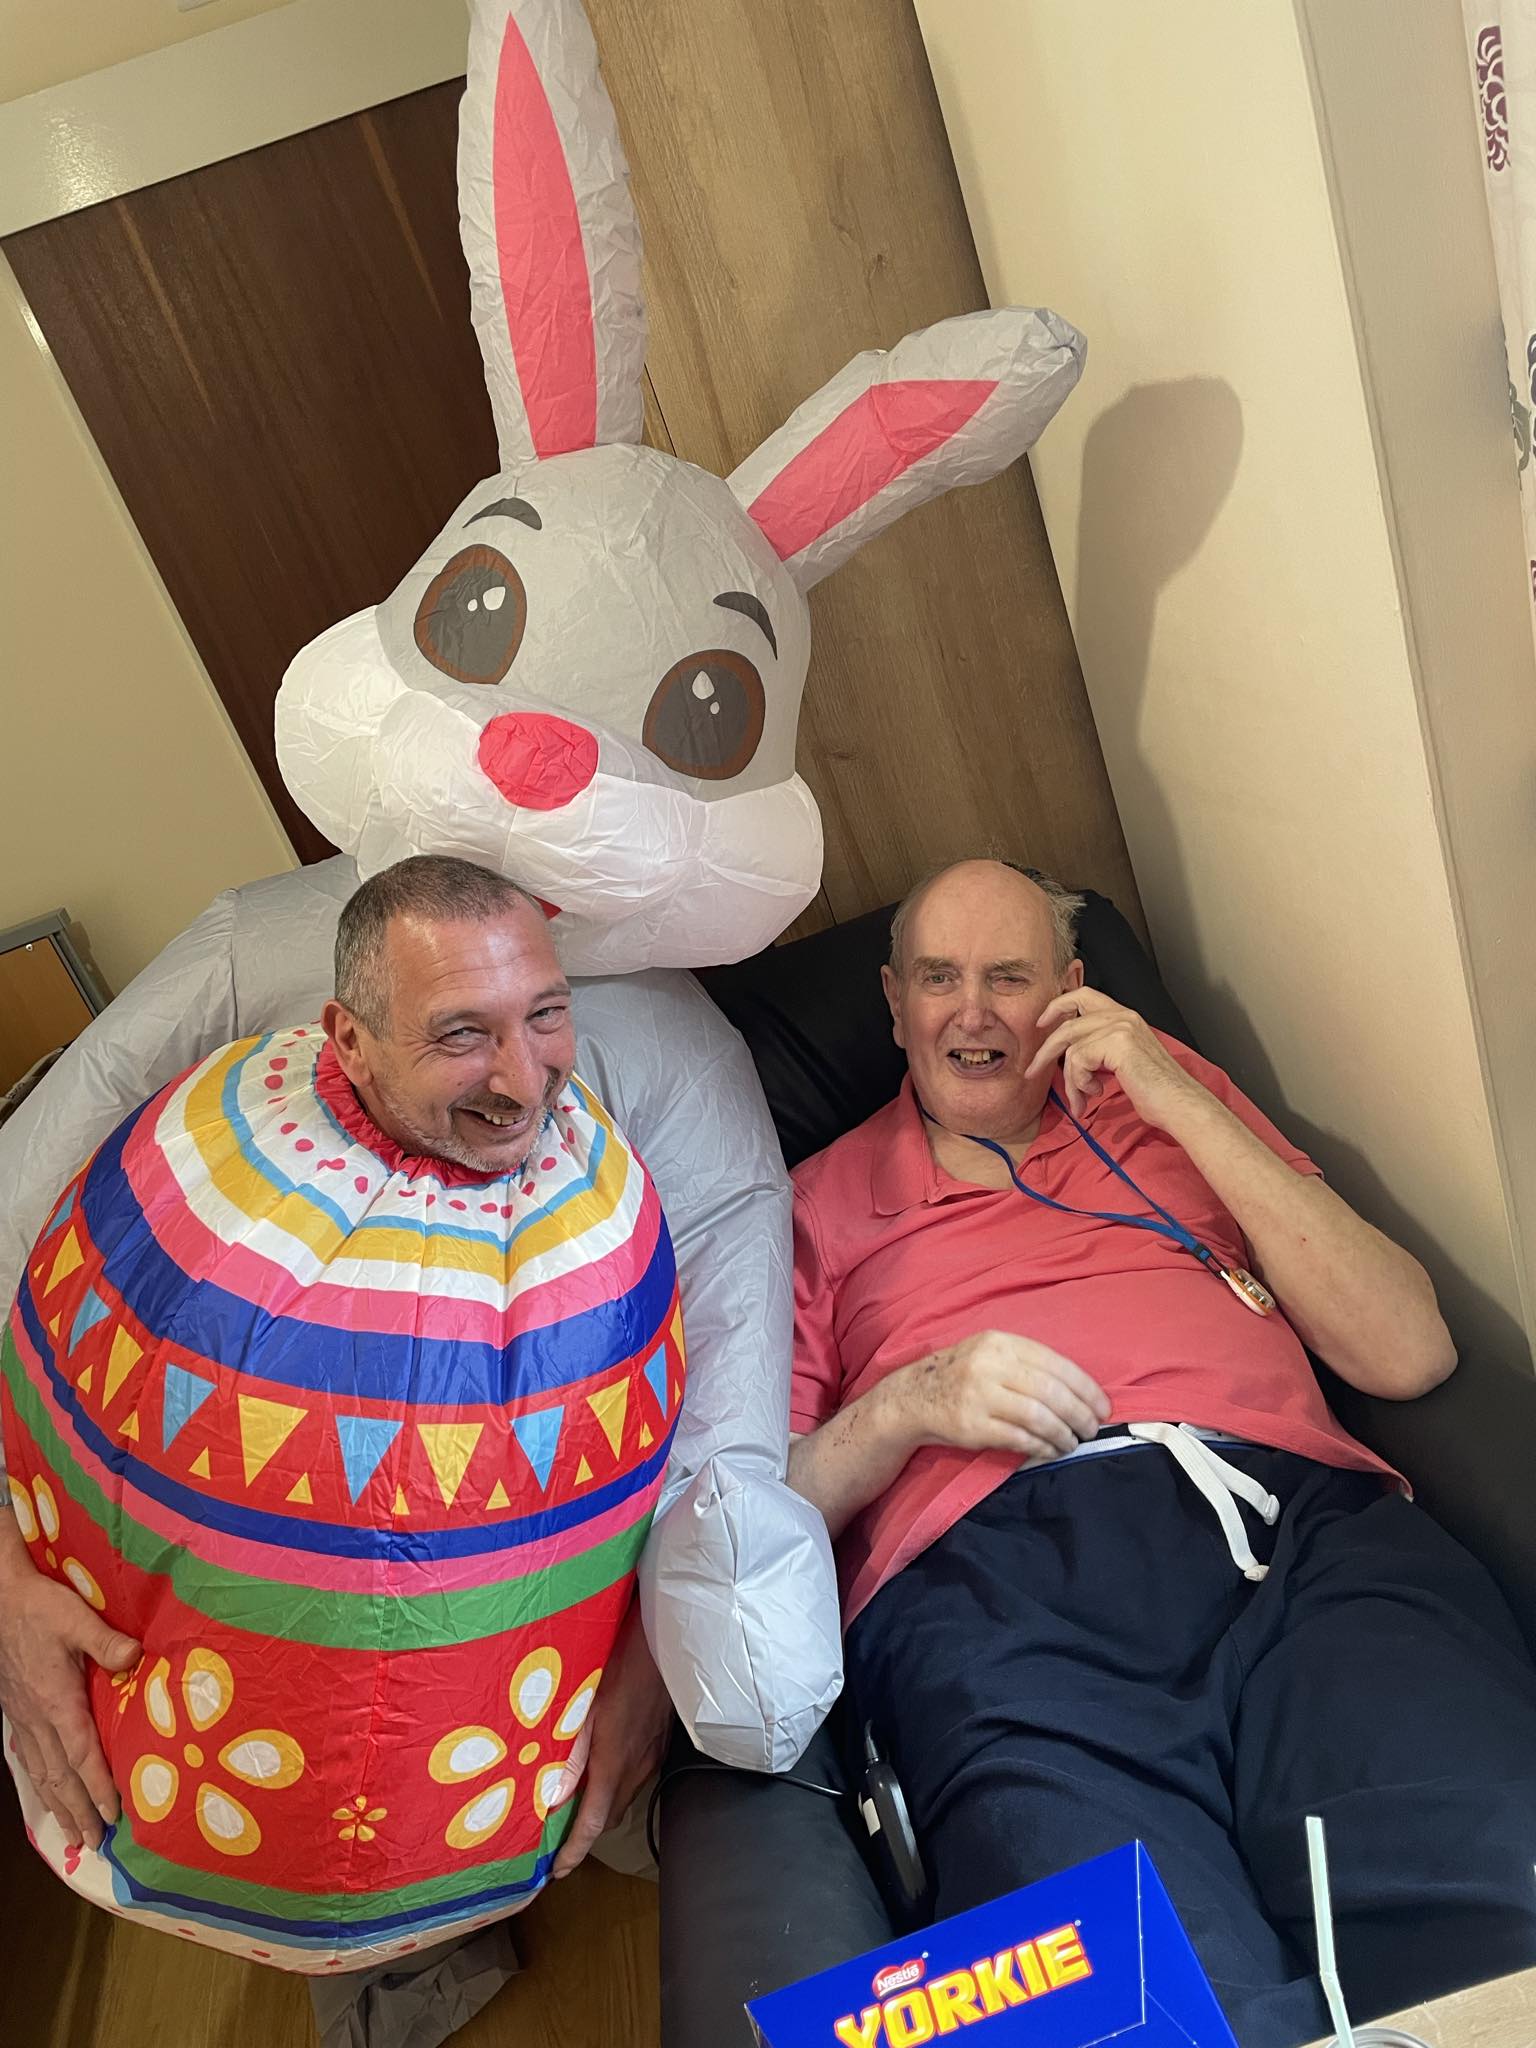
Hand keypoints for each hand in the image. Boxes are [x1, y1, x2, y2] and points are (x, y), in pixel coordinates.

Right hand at [0, 1541, 138, 1849]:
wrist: (1, 1602)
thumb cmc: (41, 1608)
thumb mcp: (76, 1618)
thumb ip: (106, 1642)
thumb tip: (137, 1657)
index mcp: (57, 1702)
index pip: (82, 1755)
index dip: (98, 1788)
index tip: (114, 1816)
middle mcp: (38, 1719)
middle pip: (60, 1776)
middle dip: (78, 1811)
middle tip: (94, 1842)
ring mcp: (24, 1719)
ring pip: (41, 1773)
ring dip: (58, 1805)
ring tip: (73, 1833)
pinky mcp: (16, 1713)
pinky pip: (28, 1760)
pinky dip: (40, 1784)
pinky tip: (46, 1792)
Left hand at [549, 1598, 671, 1878]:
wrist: (666, 1641)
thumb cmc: (620, 1664)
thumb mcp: (586, 1705)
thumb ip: (571, 1754)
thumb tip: (554, 1797)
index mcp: (614, 1760)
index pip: (594, 1821)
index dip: (575, 1851)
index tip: (557, 1871)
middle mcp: (636, 1766)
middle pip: (610, 1816)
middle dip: (586, 1831)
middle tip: (558, 1834)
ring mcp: (652, 1754)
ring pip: (624, 1796)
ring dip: (602, 1807)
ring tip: (575, 1802)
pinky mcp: (660, 1741)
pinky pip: (636, 1776)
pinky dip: (616, 1784)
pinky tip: (603, 1766)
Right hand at [887, 1329, 1109, 1460]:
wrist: (914, 1396)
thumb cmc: (964, 1375)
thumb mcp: (991, 1353)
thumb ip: (1028, 1363)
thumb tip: (1080, 1390)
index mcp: (1000, 1343)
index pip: (1055, 1364)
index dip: (1085, 1387)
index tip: (1102, 1406)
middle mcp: (989, 1365)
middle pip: (1050, 1392)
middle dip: (1080, 1414)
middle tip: (1093, 1428)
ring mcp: (979, 1396)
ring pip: (1037, 1417)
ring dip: (1063, 1433)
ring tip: (1073, 1442)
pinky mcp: (971, 1426)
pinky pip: (1018, 1438)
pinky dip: (1042, 1446)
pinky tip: (1051, 1450)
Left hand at [1026, 987, 1195, 1126]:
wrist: (1179, 1105)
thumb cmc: (1155, 1091)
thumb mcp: (1123, 1062)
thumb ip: (1099, 1051)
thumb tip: (1068, 1058)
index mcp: (1125, 1017)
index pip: (1084, 995)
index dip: (1058, 1005)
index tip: (1041, 1023)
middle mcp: (1123, 1016)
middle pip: (1067, 1022)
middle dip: (1046, 1050)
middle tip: (1032, 1070)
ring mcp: (1121, 1027)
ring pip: (1071, 1048)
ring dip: (1070, 1081)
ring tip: (1081, 1100)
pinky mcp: (1117, 1043)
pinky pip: (1078, 1061)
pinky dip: (1080, 1083)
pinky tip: (1096, 1092)